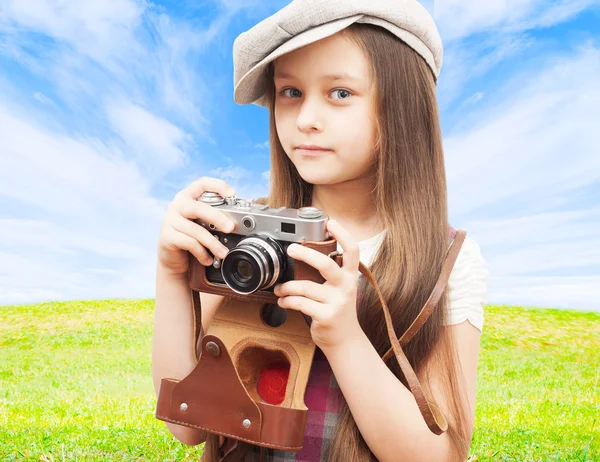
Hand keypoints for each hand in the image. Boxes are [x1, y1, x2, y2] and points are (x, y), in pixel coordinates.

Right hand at [157, 177, 236, 276]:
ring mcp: (169, 220)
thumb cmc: (192, 238)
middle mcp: (177, 206)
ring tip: (223, 253)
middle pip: (198, 208)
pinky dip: (202, 253)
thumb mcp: (203, 224)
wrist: (174, 259)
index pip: (202, 183)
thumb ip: (214, 218)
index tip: (232, 194)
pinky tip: (207, 259)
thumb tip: (237, 222)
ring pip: (196, 230)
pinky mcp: (166, 237)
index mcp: (187, 197)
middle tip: (231, 228)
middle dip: (217, 218)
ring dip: (213, 244)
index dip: (218, 186)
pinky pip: (189, 243)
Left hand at [273, 220, 363, 351]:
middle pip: (326, 264)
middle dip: (306, 254)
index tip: (330, 223)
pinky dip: (287, 301)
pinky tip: (283, 301)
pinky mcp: (326, 316)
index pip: (352, 251)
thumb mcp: (341, 289)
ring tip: (279, 289)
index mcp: (350, 276)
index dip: (343, 234)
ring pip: (305, 287)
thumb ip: (330, 273)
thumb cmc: (337, 310)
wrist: (345, 341)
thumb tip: (305, 253)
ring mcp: (337, 303)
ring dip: (287, 287)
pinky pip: (300, 303)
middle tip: (291, 249)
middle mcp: (346, 287)